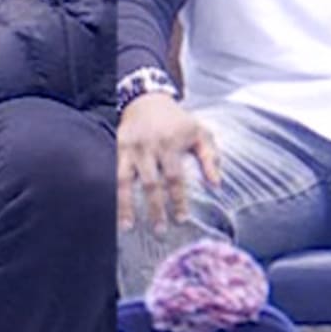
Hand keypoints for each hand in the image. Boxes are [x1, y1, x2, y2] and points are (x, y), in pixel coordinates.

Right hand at [116, 91, 219, 230]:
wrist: (148, 100)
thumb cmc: (179, 121)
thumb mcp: (201, 134)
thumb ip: (211, 158)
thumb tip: (216, 185)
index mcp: (171, 144)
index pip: (174, 178)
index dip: (178, 200)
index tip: (181, 219)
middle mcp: (149, 148)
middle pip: (151, 183)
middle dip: (155, 208)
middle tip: (160, 231)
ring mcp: (131, 149)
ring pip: (125, 181)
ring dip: (126, 206)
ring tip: (127, 227)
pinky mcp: (118, 148)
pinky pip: (113, 174)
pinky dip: (113, 193)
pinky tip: (115, 211)